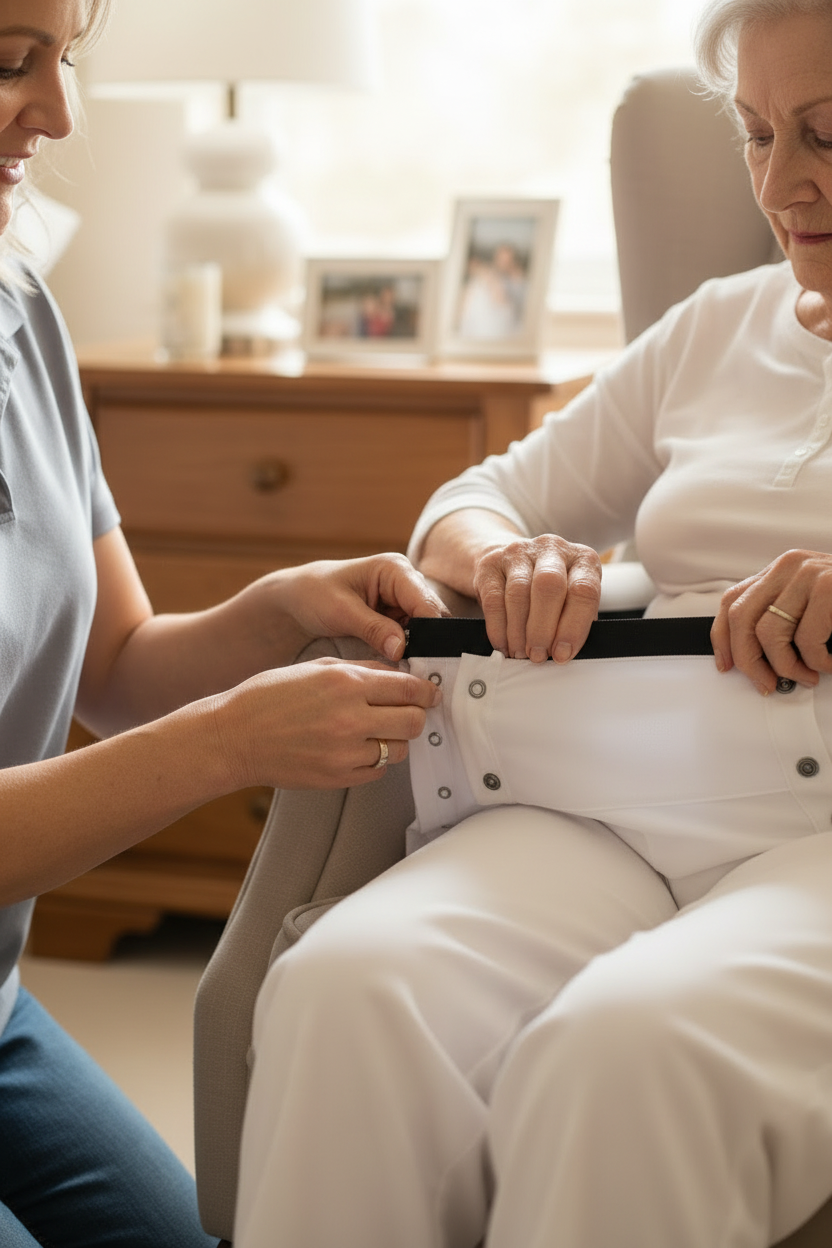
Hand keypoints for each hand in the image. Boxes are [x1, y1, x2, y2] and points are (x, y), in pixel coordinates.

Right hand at [214, 657, 441, 790]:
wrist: (234, 737)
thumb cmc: (270, 696)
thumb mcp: (316, 667)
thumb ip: (361, 670)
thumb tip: (398, 673)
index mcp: (345, 683)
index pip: (409, 689)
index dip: (426, 691)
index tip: (429, 693)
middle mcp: (350, 718)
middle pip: (413, 721)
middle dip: (415, 715)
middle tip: (407, 712)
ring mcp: (345, 752)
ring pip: (399, 749)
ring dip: (394, 739)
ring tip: (374, 730)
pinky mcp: (338, 777)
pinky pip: (377, 771)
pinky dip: (374, 759)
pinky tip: (355, 747)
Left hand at [277, 554, 448, 660]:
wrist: (298, 599)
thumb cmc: (314, 595)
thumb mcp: (340, 611)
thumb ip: (373, 628)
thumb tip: (402, 649)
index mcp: (395, 569)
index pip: (424, 603)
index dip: (430, 633)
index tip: (427, 663)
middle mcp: (407, 581)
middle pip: (432, 617)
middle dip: (429, 644)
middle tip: (425, 674)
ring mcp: (404, 600)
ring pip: (428, 630)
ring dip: (422, 651)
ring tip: (417, 675)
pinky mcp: (400, 617)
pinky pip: (415, 637)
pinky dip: (413, 653)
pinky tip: (409, 669)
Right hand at [473, 534, 601, 661]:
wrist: (510, 564)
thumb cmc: (548, 590)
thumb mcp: (571, 600)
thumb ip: (573, 622)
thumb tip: (564, 653)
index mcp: (583, 559)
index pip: (584, 591)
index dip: (573, 627)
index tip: (562, 654)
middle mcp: (553, 549)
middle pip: (549, 587)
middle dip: (543, 629)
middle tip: (538, 655)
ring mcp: (520, 552)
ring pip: (519, 594)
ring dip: (519, 632)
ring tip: (521, 653)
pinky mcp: (491, 563)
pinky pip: (494, 599)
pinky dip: (498, 628)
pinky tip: (504, 643)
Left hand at [711, 549, 831, 693]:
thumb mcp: (808, 606)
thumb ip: (781, 616)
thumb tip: (744, 655)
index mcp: (780, 570)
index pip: (731, 601)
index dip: (722, 638)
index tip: (727, 666)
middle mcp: (789, 566)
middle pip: (741, 618)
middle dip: (749, 661)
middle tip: (768, 683)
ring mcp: (809, 574)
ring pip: (769, 633)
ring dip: (786, 667)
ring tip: (808, 676)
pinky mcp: (829, 586)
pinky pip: (807, 638)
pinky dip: (818, 663)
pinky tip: (831, 666)